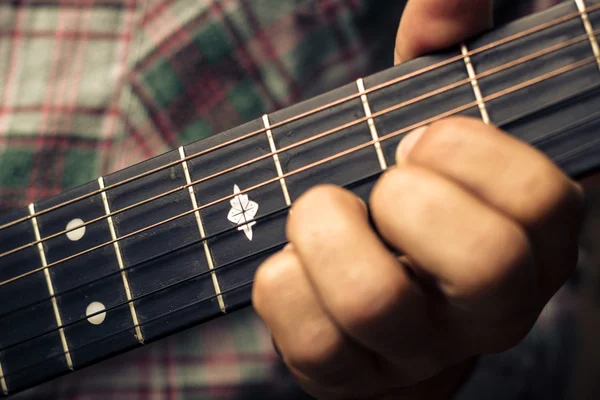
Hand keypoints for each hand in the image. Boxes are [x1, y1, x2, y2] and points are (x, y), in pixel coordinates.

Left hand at [252, 1, 584, 398]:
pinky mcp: (349, 382)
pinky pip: (308, 339)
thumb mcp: (428, 127)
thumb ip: (444, 54)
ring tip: (324, 213)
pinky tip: (293, 264)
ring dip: (326, 233)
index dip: (471, 153)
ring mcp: (418, 355)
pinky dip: (280, 283)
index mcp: (528, 245)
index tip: (419, 137)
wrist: (370, 304)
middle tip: (380, 181)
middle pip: (482, 262)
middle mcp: (488, 312)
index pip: (542, 203)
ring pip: (375, 302)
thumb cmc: (403, 204)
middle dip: (409, 196)